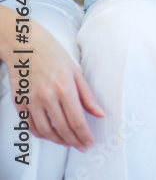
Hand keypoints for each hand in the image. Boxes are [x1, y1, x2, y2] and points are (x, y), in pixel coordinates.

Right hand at [9, 23, 103, 150]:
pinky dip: (42, 134)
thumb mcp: (76, 72)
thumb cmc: (53, 54)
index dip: (84, 135)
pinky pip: (31, 125)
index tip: (89, 141)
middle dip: (74, 141)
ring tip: (68, 142)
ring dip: (58, 141)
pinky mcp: (19, 102)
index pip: (77, 120)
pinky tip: (51, 134)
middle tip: (81, 146)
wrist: (26, 45)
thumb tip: (99, 113)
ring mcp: (31, 101)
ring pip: (45, 131)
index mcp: (64, 88)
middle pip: (62, 128)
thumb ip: (88, 96)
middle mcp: (47, 96)